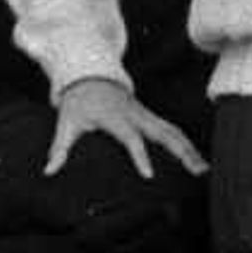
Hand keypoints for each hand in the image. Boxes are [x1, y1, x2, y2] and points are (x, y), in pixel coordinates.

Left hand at [44, 75, 204, 179]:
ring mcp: (146, 114)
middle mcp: (136, 115)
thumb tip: (49, 171)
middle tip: (196, 171)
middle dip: (182, 151)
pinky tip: (195, 158)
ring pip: (172, 131)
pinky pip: (171, 129)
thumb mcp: (66, 122)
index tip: (149, 176)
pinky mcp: (150, 117)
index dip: (140, 155)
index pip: (131, 138)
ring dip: (189, 149)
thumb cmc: (78, 102)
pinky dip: (185, 143)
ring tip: (203, 169)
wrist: (89, 76)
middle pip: (164, 132)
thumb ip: (60, 147)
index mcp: (116, 117)